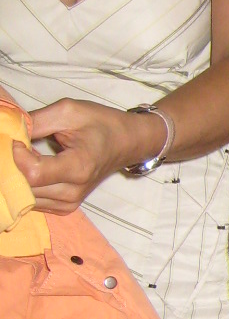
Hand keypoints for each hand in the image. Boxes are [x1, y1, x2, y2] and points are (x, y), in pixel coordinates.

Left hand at [10, 99, 159, 212]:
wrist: (127, 142)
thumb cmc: (101, 124)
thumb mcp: (68, 111)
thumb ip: (36, 121)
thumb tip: (11, 132)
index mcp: (78, 167)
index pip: (33, 173)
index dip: (17, 156)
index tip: (19, 139)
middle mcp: (73, 191)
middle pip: (26, 188)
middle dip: (14, 166)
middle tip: (19, 146)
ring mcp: (69, 203)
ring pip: (26, 198)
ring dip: (19, 177)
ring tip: (28, 157)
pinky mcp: (65, 207)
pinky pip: (34, 202)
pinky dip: (27, 186)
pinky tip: (34, 168)